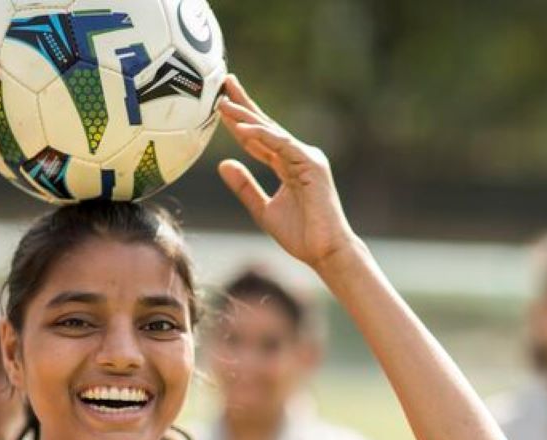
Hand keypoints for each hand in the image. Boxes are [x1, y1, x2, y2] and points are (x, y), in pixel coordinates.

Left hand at [217, 75, 359, 271]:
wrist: (325, 252)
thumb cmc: (301, 235)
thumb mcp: (263, 209)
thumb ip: (244, 186)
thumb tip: (223, 164)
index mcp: (289, 165)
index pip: (260, 138)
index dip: (240, 121)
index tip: (221, 103)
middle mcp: (299, 156)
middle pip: (266, 126)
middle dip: (245, 104)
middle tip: (224, 81)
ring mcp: (307, 158)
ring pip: (272, 132)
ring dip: (248, 116)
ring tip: (224, 102)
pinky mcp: (312, 165)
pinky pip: (283, 145)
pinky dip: (263, 136)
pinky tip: (242, 128)